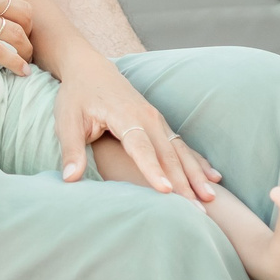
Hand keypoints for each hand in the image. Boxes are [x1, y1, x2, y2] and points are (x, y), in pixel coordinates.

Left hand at [48, 42, 220, 201]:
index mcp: (124, 115)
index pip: (140, 147)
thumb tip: (69, 179)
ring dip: (196, 175)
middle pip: (168, 154)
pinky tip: (213, 177)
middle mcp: (147, 117)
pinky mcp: (160, 123)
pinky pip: (182, 145)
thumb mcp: (66, 120)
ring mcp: (157, 119)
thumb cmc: (77, 95)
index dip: (152, 169)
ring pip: (180, 151)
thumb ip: (71, 150)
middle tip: (196, 211)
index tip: (165, 191)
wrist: (90, 68)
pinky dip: (198, 162)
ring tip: (211, 199)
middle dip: (183, 182)